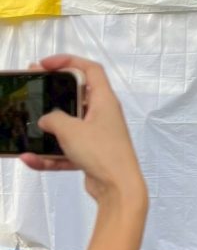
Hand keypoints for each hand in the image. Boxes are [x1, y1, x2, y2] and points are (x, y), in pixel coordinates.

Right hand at [19, 55, 145, 205]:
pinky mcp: (91, 155)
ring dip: (49, 126)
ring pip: (69, 125)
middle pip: (76, 95)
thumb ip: (54, 118)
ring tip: (26, 121)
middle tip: (32, 86)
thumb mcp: (71, 130)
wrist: (118, 188)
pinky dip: (50, 154)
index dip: (69, 61)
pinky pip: (67, 150)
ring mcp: (97, 136)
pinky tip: (30, 158)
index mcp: (104, 100)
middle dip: (53, 91)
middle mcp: (103, 115)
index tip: (46, 64)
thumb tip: (46, 120)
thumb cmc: (101, 152)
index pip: (90, 69)